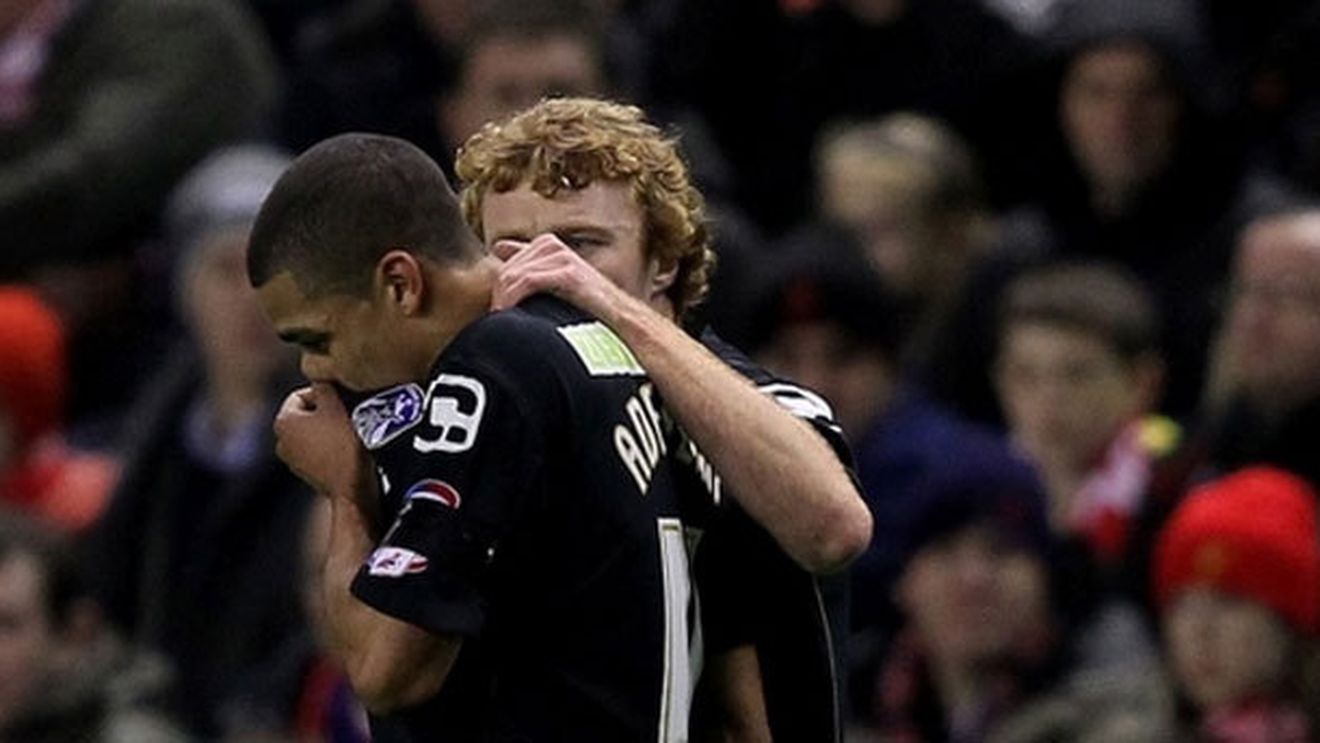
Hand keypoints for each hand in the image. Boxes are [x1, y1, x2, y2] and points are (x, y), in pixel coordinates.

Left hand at [274, 384, 370, 502]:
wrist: (353, 486)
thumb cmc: (343, 443)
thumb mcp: (336, 405)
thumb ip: (324, 385)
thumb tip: (320, 374)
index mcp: (283, 421)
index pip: (302, 394)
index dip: (324, 393)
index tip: (343, 401)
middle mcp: (281, 441)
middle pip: (306, 414)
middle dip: (325, 412)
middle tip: (348, 414)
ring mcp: (292, 460)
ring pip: (312, 433)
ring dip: (327, 429)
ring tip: (348, 431)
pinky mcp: (306, 474)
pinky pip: (316, 451)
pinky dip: (328, 446)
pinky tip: (345, 449)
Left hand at [491, 234, 624, 320]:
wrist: (619, 316)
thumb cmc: (587, 304)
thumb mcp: (553, 281)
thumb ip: (528, 264)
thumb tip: (497, 248)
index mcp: (546, 245)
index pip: (506, 259)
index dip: (499, 285)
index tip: (498, 307)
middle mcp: (551, 245)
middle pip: (507, 268)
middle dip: (499, 295)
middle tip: (497, 318)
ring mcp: (561, 256)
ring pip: (513, 274)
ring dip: (503, 299)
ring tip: (502, 319)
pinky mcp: (568, 272)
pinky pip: (527, 281)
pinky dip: (513, 298)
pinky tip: (510, 313)